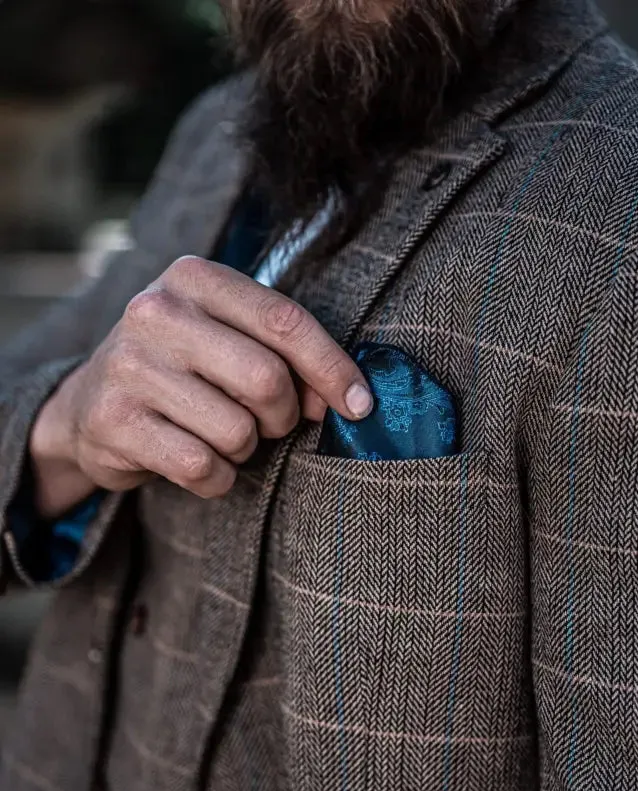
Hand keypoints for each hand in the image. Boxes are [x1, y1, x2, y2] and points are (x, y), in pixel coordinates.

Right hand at [29, 257, 372, 517]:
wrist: (89, 406)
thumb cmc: (182, 368)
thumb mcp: (228, 338)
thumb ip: (285, 355)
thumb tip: (347, 400)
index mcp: (194, 278)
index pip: (284, 321)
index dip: (332, 368)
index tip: (360, 405)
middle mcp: (156, 312)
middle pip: (266, 379)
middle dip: (284, 416)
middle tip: (273, 423)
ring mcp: (130, 366)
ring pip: (236, 430)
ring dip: (245, 448)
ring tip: (223, 435)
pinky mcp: (115, 421)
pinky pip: (201, 466)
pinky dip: (218, 477)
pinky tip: (201, 463)